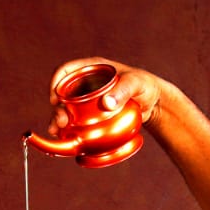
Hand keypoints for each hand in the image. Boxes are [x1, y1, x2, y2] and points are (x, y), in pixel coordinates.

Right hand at [47, 56, 164, 135]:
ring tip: (58, 134)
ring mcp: (88, 101)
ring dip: (59, 122)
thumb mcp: (136, 84)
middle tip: (60, 122)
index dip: (56, 83)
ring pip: (67, 110)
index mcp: (92, 69)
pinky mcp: (92, 116)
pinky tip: (66, 140)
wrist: (154, 103)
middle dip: (57, 108)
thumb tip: (106, 104)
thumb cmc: (145, 86)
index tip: (55, 98)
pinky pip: (77, 123)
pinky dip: (70, 131)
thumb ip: (123, 91)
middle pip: (63, 94)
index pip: (66, 71)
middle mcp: (86, 84)